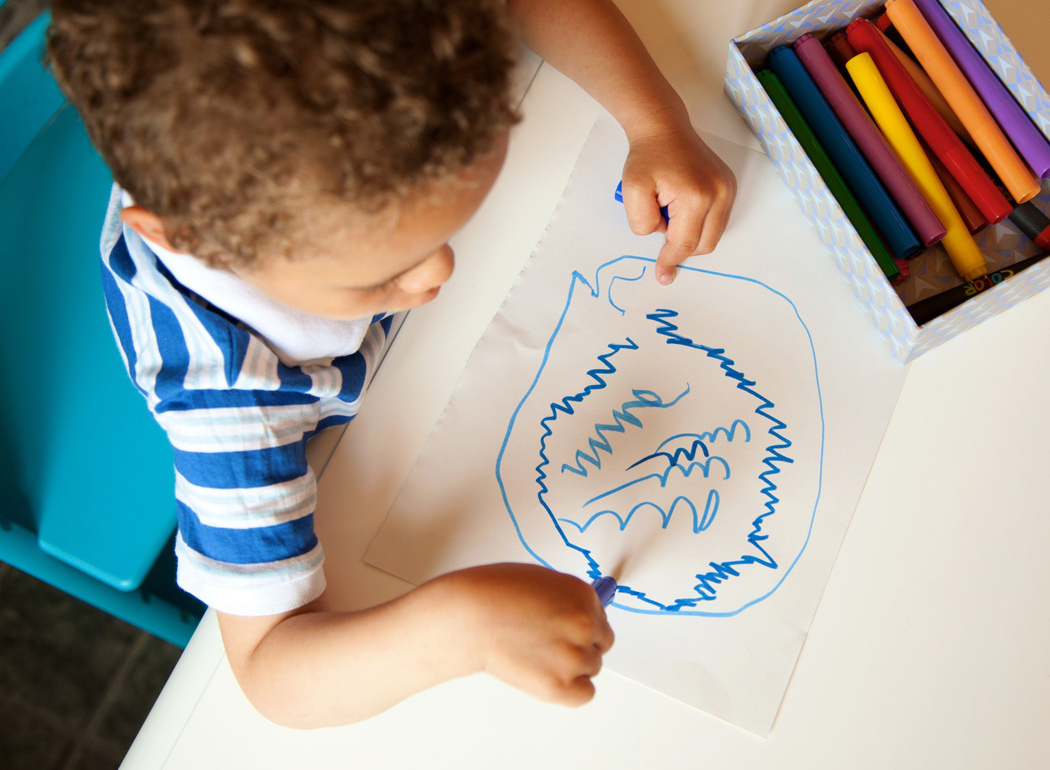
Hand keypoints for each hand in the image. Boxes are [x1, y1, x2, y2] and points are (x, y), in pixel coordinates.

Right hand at [443, 563, 614, 706]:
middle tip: (549, 645)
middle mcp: (585, 624)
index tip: (566, 631)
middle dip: (579, 645)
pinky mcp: (560, 685)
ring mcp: (574, 656)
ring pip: (591, 668)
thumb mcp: (541, 582)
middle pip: (600, 644)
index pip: (600, 619)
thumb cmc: (493, 594)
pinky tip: (549, 676)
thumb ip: (566, 600)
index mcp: (583, 595)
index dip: (581, 626)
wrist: (469, 617)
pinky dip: (571, 689)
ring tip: (537, 655)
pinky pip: (584, 693)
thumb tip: (579, 616)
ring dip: (571, 666)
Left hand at [620, 126, 736, 284]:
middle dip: (680, 245)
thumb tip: (663, 237)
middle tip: (659, 222)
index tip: (662, 274)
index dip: (670, 261)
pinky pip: (717, 221)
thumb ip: (643, 223)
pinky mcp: (730, 186)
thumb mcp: (631, 192)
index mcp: (696, 196)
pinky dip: (699, 223)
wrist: (663, 129)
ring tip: (670, 210)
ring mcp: (728, 189)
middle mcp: (720, 193)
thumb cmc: (647, 158)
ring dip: (690, 234)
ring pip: (713, 235)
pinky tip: (682, 207)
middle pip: (704, 244)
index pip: (685, 244)